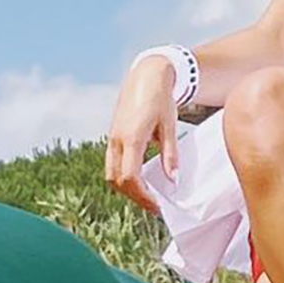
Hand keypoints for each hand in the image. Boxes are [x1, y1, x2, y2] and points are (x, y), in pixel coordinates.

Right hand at [105, 55, 180, 202]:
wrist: (147, 76)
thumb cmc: (161, 99)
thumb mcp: (170, 127)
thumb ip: (170, 155)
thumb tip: (172, 180)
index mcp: (132, 138)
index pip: (130, 178)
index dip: (143, 196)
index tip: (158, 206)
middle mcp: (117, 140)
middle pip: (117, 181)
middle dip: (134, 197)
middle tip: (154, 206)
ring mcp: (112, 138)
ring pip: (111, 174)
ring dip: (126, 189)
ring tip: (147, 195)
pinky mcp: (113, 136)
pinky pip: (112, 164)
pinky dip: (123, 176)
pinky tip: (140, 179)